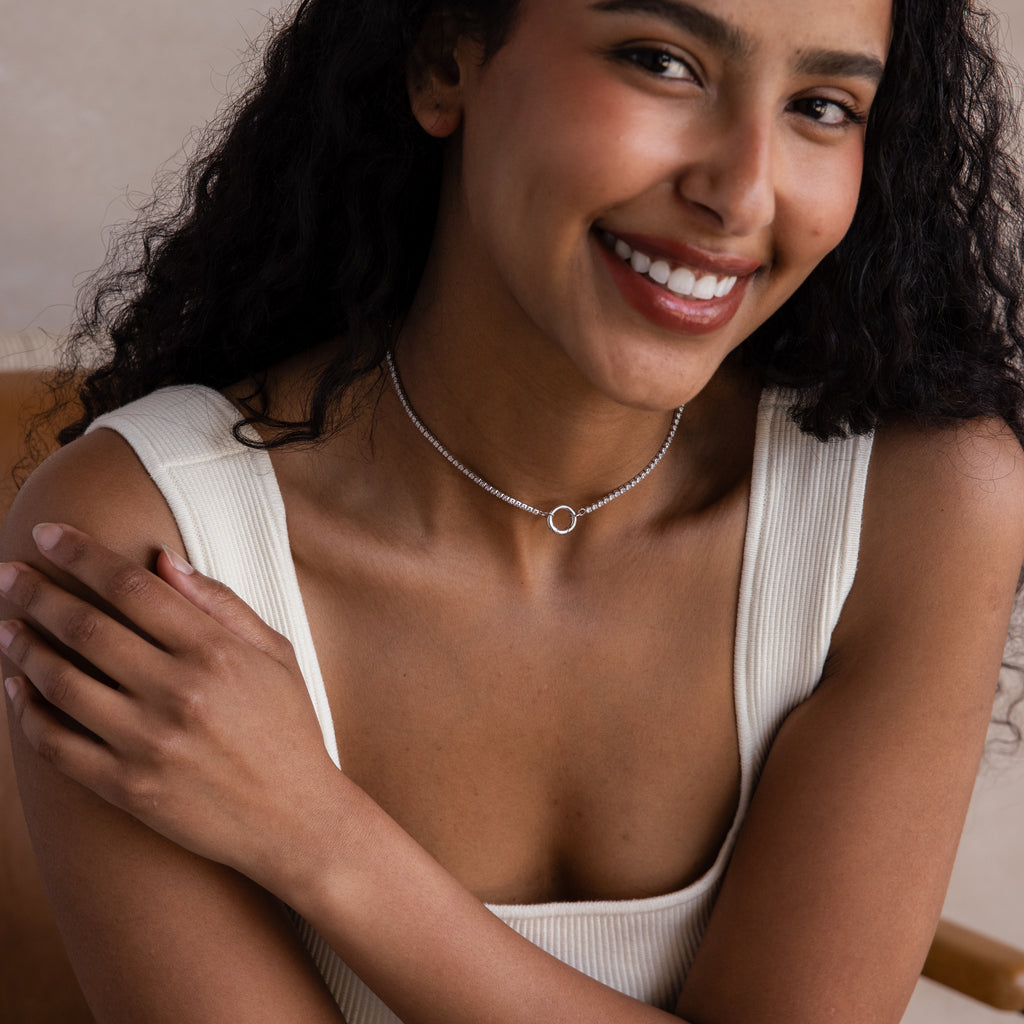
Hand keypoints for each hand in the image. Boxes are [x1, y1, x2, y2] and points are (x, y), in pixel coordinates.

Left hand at [0, 523, 341, 893]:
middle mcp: (178, 693)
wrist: (295, 819)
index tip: (50, 534)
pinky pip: (58, 746)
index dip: (82, 555)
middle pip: (87, 628)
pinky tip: (16, 689)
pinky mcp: (128, 788)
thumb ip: (219, 604)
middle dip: (37, 593)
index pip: (131, 587)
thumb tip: (162, 561)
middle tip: (6, 573)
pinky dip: (28, 715)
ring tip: (6, 626)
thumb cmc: (288, 729)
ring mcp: (149, 743)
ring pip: (62, 683)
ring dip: (24, 648)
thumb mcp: (274, 653)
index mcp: (216, 652)